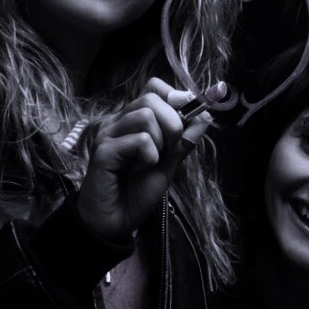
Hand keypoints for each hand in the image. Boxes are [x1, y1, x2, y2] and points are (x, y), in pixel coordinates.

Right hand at [77, 77, 212, 240]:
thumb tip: (205, 118)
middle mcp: (118, 121)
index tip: (186, 119)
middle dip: (172, 123)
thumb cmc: (137, 192)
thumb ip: (184, 141)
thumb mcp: (169, 164)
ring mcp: (108, 133)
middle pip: (151, 98)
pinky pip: (139, 139)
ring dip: (159, 142)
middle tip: (168, 150)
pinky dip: (149, 156)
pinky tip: (137, 170)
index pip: (154, 87)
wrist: (114, 222)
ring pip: (145, 114)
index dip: (175, 97)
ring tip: (148, 162)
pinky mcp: (103, 150)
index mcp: (132, 119)